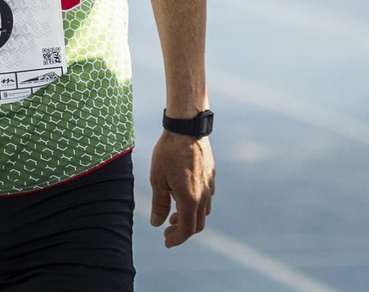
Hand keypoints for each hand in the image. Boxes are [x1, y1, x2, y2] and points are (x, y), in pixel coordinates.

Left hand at [149, 130, 214, 247]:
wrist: (187, 127)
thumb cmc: (168, 152)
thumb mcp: (157, 179)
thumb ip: (159, 204)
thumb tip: (157, 223)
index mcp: (190, 199)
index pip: (186, 230)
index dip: (176, 239)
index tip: (166, 241)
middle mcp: (204, 195)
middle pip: (197, 224)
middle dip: (183, 231)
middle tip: (168, 229)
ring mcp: (210, 185)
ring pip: (204, 211)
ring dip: (190, 217)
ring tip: (174, 212)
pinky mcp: (211, 175)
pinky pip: (207, 197)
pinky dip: (196, 204)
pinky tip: (183, 194)